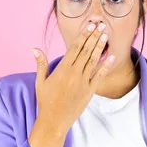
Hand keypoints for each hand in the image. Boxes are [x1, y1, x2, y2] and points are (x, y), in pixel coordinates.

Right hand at [28, 22, 113, 146]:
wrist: (54, 120)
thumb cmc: (45, 101)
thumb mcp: (41, 81)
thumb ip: (41, 64)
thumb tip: (35, 48)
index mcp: (62, 69)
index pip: (74, 48)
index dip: (83, 35)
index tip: (89, 25)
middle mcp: (74, 73)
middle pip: (86, 51)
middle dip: (94, 37)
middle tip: (101, 25)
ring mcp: (83, 82)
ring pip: (93, 60)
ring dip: (100, 47)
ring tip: (106, 35)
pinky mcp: (89, 91)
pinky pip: (100, 75)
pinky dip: (106, 66)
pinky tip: (111, 56)